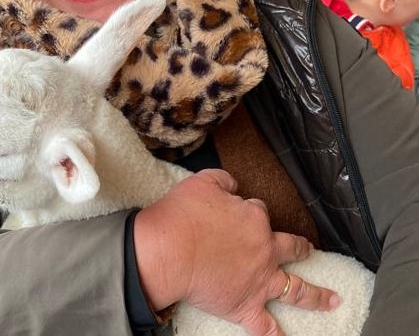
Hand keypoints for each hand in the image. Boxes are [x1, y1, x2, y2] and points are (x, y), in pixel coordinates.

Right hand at [133, 169, 339, 335]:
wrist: (168, 250)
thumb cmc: (182, 215)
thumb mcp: (202, 183)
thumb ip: (223, 180)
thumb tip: (234, 186)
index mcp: (254, 219)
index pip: (260, 212)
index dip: (249, 213)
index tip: (239, 214)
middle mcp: (264, 250)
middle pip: (292, 248)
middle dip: (302, 249)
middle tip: (308, 251)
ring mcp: (259, 281)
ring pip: (296, 289)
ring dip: (316, 296)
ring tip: (331, 300)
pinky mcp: (246, 306)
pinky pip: (267, 327)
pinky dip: (278, 335)